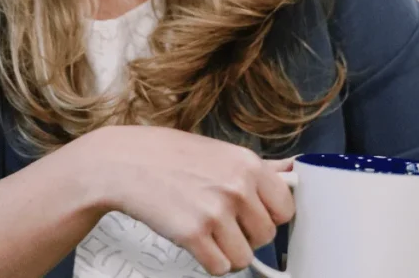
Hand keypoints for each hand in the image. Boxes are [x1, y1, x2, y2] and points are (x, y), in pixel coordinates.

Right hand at [75, 125, 295, 275]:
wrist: (124, 162)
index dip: (269, 216)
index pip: (286, 208)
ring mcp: (215, 211)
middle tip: (222, 222)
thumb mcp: (219, 152)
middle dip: (246, 235)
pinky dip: (209, 262)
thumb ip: (258, 168)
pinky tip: (195, 241)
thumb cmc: (169, 156)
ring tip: (208, 232)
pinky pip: (219, 268)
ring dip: (227, 252)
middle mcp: (236, 186)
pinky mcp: (193, 234)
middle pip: (266, 235)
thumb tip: (295, 170)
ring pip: (244, 257)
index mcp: (247, 164)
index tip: (253, 214)